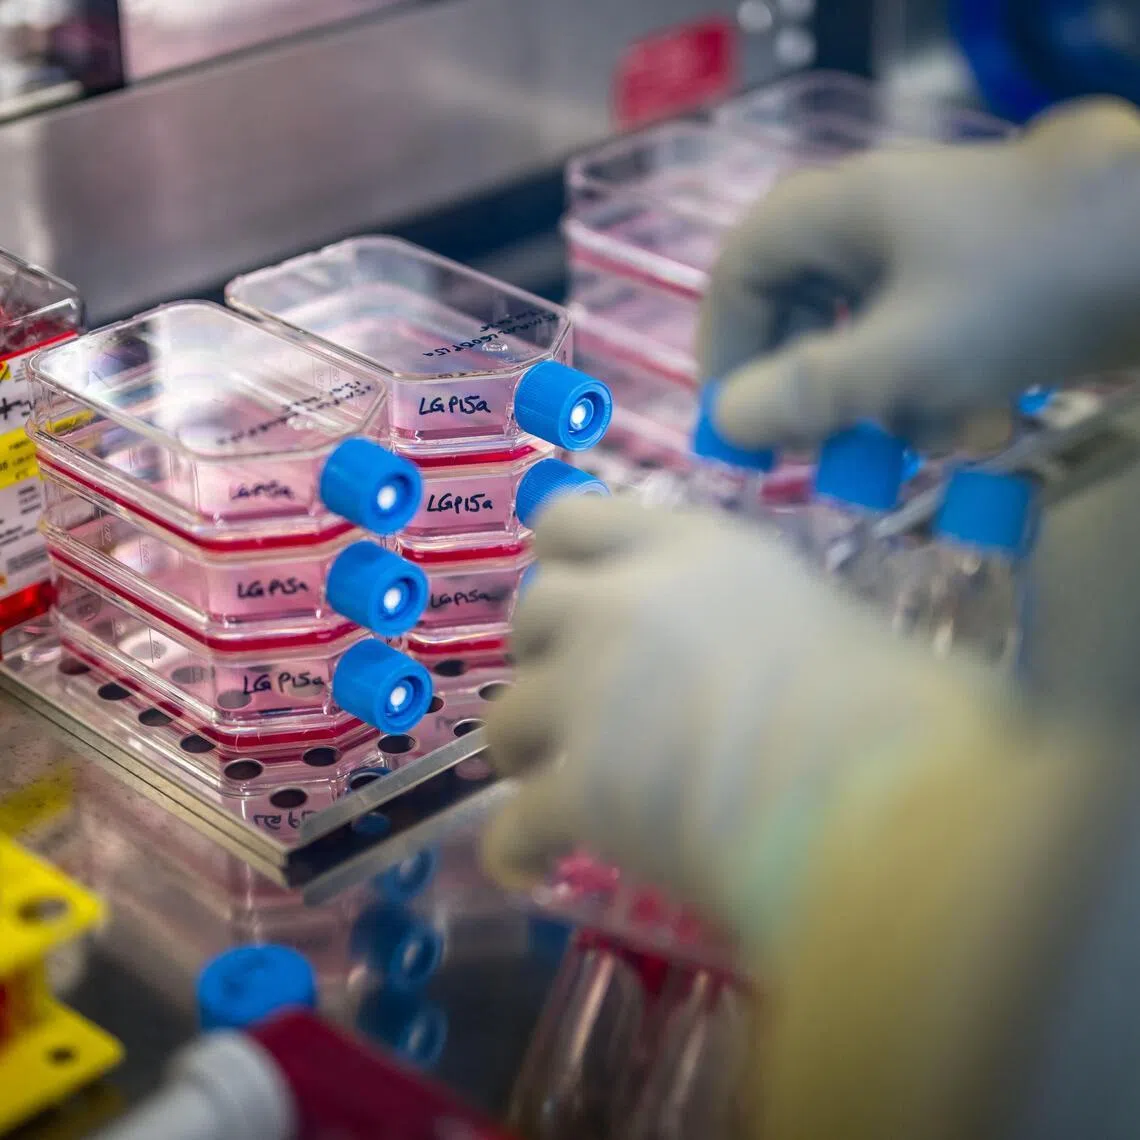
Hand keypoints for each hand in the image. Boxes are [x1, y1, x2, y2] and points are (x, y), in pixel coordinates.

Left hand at [481, 495, 1016, 943]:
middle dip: (544, 653)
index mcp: (693, 550)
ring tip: (550, 781)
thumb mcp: (843, 626)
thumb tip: (815, 669)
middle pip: (532, 611)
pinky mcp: (578, 789)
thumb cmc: (902, 709)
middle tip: (578, 693)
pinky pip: (513, 823)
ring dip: (523, 746)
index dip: (565, 558)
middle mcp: (622, 607)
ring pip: (505, 714)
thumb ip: (789, 625)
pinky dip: (516, 846)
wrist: (878, 802)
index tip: (580, 595)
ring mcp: (589, 696)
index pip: (576, 517)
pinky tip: (530, 865)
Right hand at [698, 98, 1139, 451]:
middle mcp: (872, 227)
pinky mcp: (976, 285)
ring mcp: (928, 254)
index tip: (732, 422)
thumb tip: (727, 421)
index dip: (726, 350)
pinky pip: (922, 344)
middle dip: (814, 393)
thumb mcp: (901, 356)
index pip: (742, 274)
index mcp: (835, 215)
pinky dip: (937, 391)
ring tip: (925, 449)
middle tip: (818, 453)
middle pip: (801, 314)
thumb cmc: (1021, 290)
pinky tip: (979, 424)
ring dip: (885, 406)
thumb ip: (805, 394)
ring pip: (864, 340)